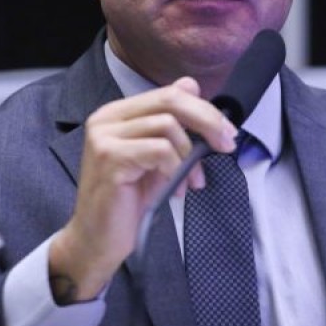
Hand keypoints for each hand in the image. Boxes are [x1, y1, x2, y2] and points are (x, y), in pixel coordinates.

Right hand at [48, 76, 237, 302]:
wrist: (98, 239)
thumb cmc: (127, 200)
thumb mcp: (157, 157)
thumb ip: (171, 124)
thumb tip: (192, 85)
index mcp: (116, 113)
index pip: (168, 93)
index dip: (203, 109)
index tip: (225, 132)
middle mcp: (106, 118)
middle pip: (169, 100)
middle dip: (207, 121)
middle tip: (226, 144)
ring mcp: (105, 137)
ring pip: (167, 126)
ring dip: (189, 156)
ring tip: (190, 182)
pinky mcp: (110, 158)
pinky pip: (160, 151)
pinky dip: (175, 169)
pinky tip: (174, 189)